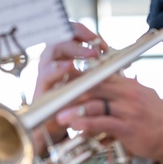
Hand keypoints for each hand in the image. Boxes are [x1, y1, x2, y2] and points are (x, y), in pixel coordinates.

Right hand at [31, 22, 109, 150]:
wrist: (55, 130)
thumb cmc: (72, 106)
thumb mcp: (88, 85)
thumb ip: (99, 71)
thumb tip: (121, 60)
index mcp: (63, 58)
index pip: (70, 34)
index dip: (85, 33)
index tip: (102, 42)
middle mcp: (52, 62)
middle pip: (61, 36)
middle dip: (78, 35)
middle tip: (96, 43)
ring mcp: (45, 74)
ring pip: (51, 50)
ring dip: (72, 49)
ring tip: (90, 54)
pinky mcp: (40, 89)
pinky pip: (46, 74)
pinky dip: (58, 69)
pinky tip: (70, 67)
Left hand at [52, 73, 162, 162]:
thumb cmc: (156, 121)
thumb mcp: (142, 99)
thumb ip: (122, 93)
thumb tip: (105, 91)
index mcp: (129, 85)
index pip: (101, 77)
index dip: (80, 79)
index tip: (63, 83)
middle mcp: (128, 94)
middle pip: (94, 88)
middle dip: (72, 95)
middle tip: (54, 101)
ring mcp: (128, 110)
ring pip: (96, 105)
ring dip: (75, 111)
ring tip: (60, 117)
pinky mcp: (128, 126)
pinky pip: (103, 123)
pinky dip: (87, 125)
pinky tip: (76, 127)